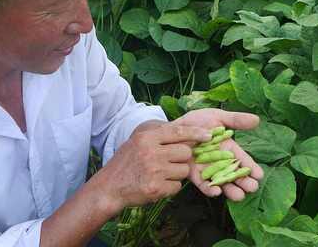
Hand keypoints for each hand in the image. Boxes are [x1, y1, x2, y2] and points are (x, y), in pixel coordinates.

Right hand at [95, 123, 211, 209]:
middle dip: (182, 159)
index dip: (195, 133)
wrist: (109, 188)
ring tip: (161, 174)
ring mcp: (154, 171)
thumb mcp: (137, 140)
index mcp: (147, 138)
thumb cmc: (126, 162)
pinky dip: (171, 188)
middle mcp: (151, 152)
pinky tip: (158, 185)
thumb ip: (158, 132)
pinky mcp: (156, 188)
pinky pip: (177, 187)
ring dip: (177, 174)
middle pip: (185, 152)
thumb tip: (184, 128)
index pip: (178, 131)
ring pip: (184, 171)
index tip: (209, 135)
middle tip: (170, 162)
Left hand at [173, 109, 263, 200]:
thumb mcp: (217, 116)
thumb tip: (257, 119)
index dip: (251, 167)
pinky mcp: (194, 174)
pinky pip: (203, 184)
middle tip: (252, 188)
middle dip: (244, 182)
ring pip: (222, 182)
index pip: (242, 159)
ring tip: (239, 195)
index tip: (259, 175)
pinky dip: (210, 189)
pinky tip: (217, 192)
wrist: (174, 127)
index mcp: (228, 148)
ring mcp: (208, 169)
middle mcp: (220, 161)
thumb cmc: (196, 121)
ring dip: (230, 190)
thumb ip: (236, 120)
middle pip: (235, 174)